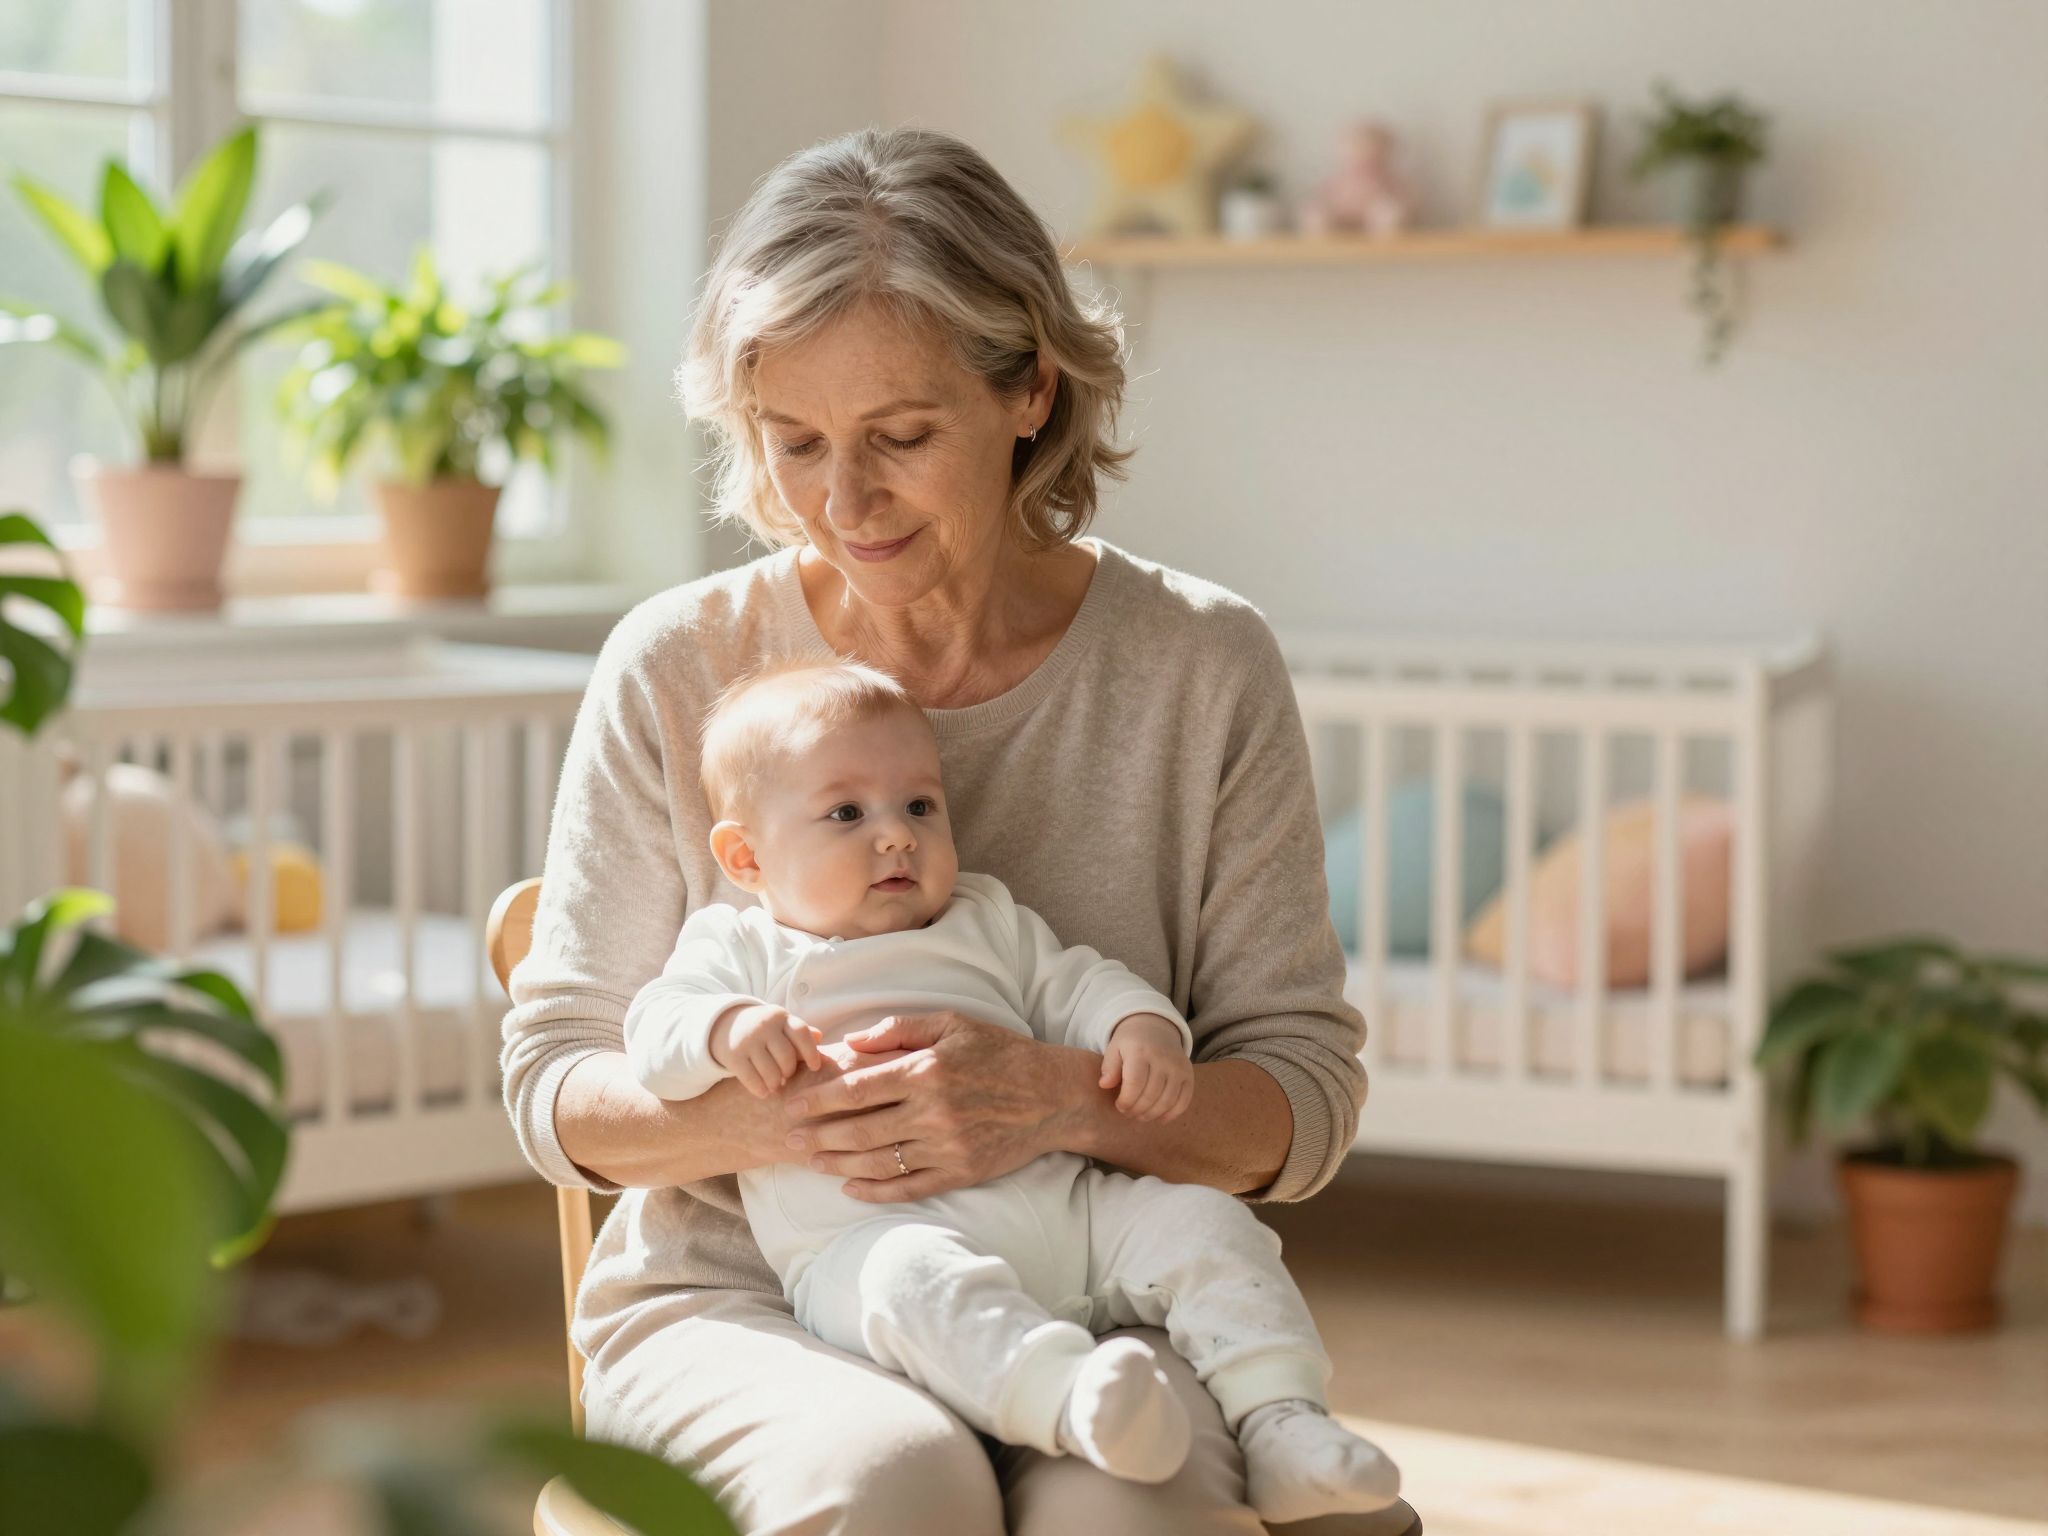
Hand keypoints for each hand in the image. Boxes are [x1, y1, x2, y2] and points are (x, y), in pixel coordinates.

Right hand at [709, 1002, 824, 1097]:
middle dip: (789, 1071)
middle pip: (787, 1057)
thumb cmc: (763, 1030)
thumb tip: (819, 1038)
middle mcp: (764, 1026)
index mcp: (780, 1017)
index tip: (815, 1067)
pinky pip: (752, 1079)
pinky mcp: (733, 1055)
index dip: (811, 1052)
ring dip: (775, 1083)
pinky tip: (763, 1092)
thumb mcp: (780, 1025)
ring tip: (775, 1085)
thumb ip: (800, 1033)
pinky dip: (760, 1089)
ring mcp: (748, 1040)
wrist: (725, 1025)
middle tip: (786, 1077)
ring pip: (771, 1072)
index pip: (801, 1033)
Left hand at [779, 1011, 1091, 1202]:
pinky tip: (850, 1187)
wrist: (1051, 1096)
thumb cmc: (1000, 1053)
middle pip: (859, 1129)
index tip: (793, 1104)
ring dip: (838, 1164)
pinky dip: (874, 1191)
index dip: (819, 1098)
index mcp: (926, 1071)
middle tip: (789, 1139)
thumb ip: (900, 1030)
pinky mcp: (959, 1172)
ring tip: (812, 1162)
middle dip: (818, 1135)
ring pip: (878, 1161)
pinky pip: (908, 1187)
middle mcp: (932, 1112)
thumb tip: (851, 1042)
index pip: (857, 1088)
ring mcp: (945, 1147)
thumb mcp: (953, 1024)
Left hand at [1101, 1014, 1193, 1121]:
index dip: (1126, 1100)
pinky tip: (1160, 1118)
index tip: (1119, 1106)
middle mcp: (1162, 1058)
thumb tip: (1104, 1085)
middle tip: (1129, 1113)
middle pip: (1151, 1095)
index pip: (1134, 1084)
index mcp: (1140, 1051)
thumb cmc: (1131, 1044)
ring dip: (1152, 1114)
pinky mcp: (1188, 1075)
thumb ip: (1109, 1067)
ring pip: (1167, 1101)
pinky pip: (1184, 1100)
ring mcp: (1178, 1067)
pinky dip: (1172, 1114)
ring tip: (1141, 1116)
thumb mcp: (1114, 1049)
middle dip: (1137, 1110)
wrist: (1155, 1028)